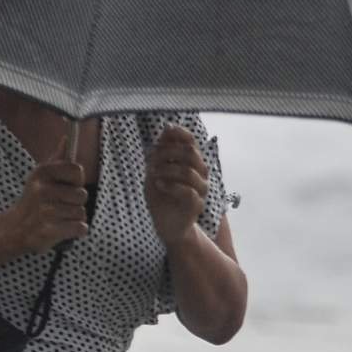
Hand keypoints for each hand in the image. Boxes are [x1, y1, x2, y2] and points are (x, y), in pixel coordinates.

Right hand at [4, 158, 88, 255]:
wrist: (15, 229)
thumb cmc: (34, 200)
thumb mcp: (41, 177)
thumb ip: (58, 159)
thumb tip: (67, 138)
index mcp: (42, 173)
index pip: (77, 171)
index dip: (76, 181)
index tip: (67, 186)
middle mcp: (42, 190)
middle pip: (82, 195)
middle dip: (75, 202)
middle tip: (58, 206)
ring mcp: (45, 211)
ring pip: (82, 212)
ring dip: (74, 218)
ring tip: (58, 218)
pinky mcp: (49, 230)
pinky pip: (81, 227)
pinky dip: (76, 231)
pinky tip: (61, 229)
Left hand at [145, 125, 208, 246]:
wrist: (166, 224)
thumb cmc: (161, 196)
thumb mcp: (156, 170)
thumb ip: (162, 150)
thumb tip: (168, 126)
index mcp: (191, 163)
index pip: (191, 141)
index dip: (180, 133)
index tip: (164, 134)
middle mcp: (200, 174)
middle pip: (190, 153)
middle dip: (167, 153)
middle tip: (151, 161)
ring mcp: (201, 189)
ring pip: (189, 171)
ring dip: (166, 170)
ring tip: (153, 175)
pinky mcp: (197, 204)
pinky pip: (188, 190)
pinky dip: (170, 186)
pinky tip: (158, 185)